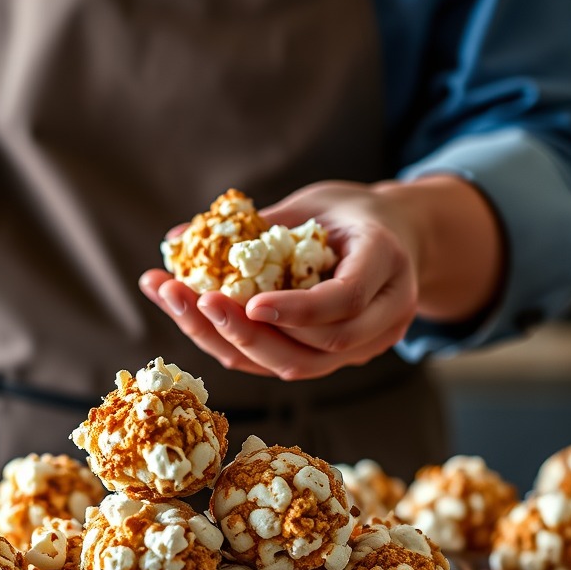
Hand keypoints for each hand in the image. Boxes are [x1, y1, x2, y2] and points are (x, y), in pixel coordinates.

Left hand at [139, 176, 503, 380]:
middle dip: (246, 331)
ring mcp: (363, 347)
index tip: (250, 303)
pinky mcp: (334, 360)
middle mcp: (385, 316)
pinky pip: (279, 362)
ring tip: (174, 302)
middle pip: (317, 348)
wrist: (397, 240)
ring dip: (227, 340)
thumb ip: (256, 224)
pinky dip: (232, 344)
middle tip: (190, 300)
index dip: (297, 309)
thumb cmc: (350, 214)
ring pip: (294, 365)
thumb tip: (174, 239)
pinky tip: (188, 316)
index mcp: (387, 264)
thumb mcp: (313, 203)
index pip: (346, 300)